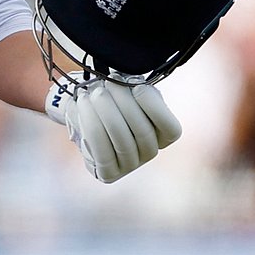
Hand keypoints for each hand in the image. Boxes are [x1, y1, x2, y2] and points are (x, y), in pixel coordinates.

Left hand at [45, 74, 181, 182]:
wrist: (87, 119)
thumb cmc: (113, 102)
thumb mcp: (129, 93)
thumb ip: (135, 88)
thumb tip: (129, 81)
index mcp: (163, 135)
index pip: (170, 128)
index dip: (154, 107)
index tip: (136, 85)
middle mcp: (150, 152)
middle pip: (142, 131)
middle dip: (123, 102)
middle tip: (107, 82)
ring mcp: (131, 165)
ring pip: (121, 140)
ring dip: (105, 111)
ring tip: (93, 92)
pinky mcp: (109, 173)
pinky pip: (102, 150)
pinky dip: (91, 124)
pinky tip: (83, 104)